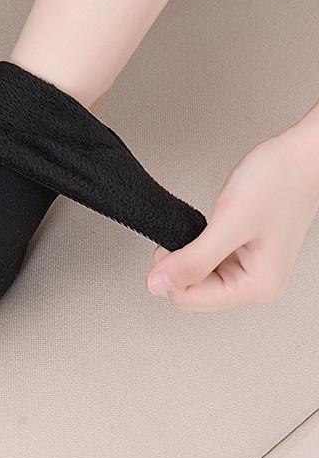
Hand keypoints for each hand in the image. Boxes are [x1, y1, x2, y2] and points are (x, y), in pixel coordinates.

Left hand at [145, 132, 318, 310]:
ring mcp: (251, 269)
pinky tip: (210, 227)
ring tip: (206, 227)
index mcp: (256, 286)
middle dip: (180, 264)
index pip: (187, 300)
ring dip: (190, 253)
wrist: (300, 157)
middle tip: (189, 232)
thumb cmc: (277, 183)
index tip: (173, 243)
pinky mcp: (245, 254)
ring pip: (198, 276)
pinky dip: (199, 245)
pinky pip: (208, 260)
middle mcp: (256, 284)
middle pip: (192, 292)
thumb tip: (157, 283)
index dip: (170, 271)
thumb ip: (193, 259)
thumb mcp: (229, 222)